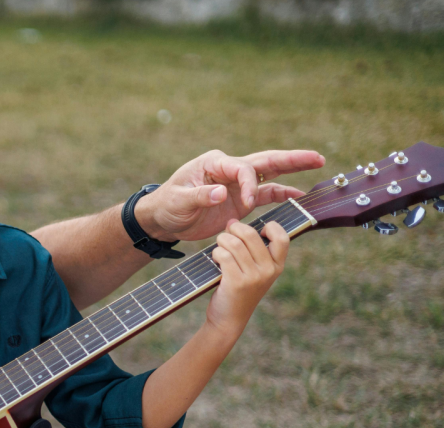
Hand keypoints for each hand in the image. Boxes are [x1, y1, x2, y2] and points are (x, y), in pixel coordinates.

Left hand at [136, 149, 324, 241]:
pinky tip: (298, 196)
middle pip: (264, 161)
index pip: (242, 167)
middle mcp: (228, 169)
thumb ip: (200, 197)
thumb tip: (222, 193)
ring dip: (292, 172)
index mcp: (214, 163)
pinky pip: (265, 194)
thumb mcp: (179, 201)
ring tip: (317, 164)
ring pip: (269, 175)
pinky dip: (281, 194)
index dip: (250, 185)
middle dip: (290, 159)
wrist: (162, 220)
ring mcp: (236, 184)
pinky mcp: (239, 199)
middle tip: (316, 157)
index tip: (246, 205)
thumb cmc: (166, 206)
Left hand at [206, 220, 288, 336]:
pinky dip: (216, 253)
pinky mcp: (236, 282)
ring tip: (219, 248)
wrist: (229, 320)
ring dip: (221, 241)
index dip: (269, 227)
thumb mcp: (253, 271)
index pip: (282, 237)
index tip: (255, 231)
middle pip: (251, 234)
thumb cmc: (238, 290)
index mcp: (277, 266)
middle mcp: (268, 270)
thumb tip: (233, 221)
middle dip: (234, 229)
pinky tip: (215, 259)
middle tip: (226, 235)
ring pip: (234, 243)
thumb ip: (249, 248)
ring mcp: (253, 277)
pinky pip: (224, 255)